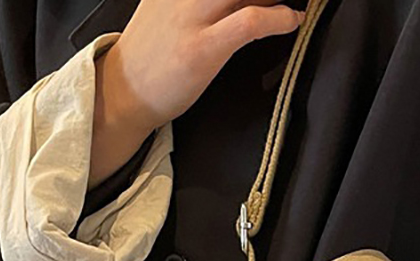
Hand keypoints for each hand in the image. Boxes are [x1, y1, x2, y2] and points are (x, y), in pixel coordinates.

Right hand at [89, 0, 304, 187]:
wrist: (122, 93)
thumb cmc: (149, 60)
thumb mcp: (167, 11)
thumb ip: (200, 2)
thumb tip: (240, 2)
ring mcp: (193, 16)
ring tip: (297, 2)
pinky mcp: (203, 46)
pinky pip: (250, 21)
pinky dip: (279, 17)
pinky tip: (291, 20)